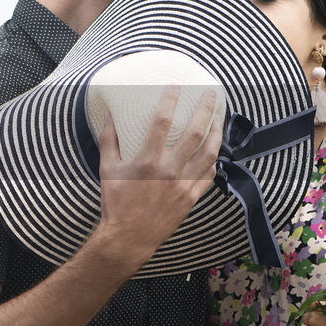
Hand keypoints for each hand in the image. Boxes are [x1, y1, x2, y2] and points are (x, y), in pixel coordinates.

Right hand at [94, 85, 223, 270]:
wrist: (128, 238)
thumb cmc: (115, 203)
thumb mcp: (107, 170)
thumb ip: (108, 140)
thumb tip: (109, 116)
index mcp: (148, 160)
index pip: (163, 121)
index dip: (171, 100)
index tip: (176, 86)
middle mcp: (169, 169)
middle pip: (194, 132)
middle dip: (205, 109)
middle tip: (211, 94)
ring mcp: (183, 184)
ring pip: (209, 153)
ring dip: (216, 133)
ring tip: (218, 119)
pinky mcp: (190, 198)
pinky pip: (208, 176)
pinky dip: (213, 162)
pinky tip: (214, 153)